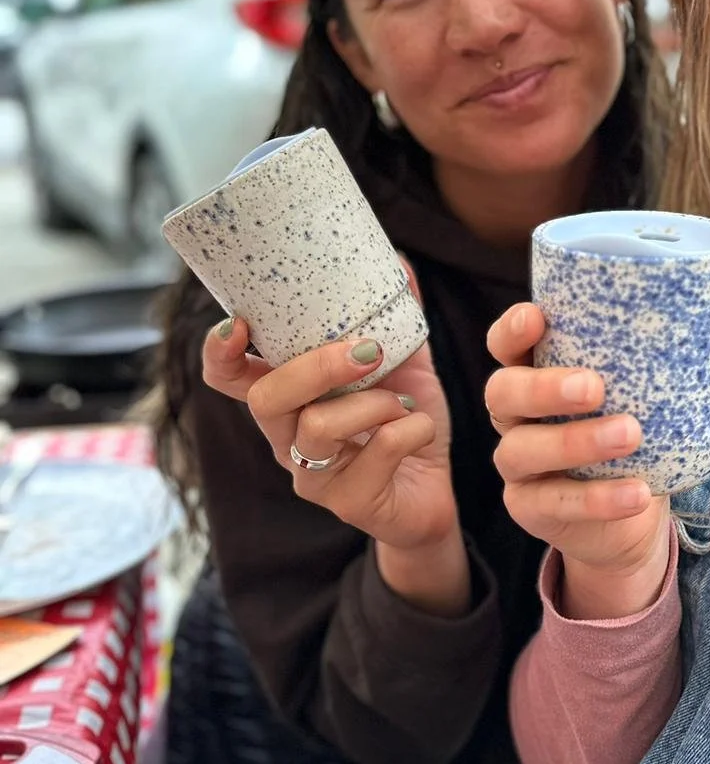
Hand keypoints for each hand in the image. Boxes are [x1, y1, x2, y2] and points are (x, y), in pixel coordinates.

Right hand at [203, 321, 469, 614]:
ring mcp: (314, 477)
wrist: (435, 490)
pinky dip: (410, 429)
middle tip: (366, 350)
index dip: (219, 353)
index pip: (229, 379)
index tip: (236, 323)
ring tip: (401, 401)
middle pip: (267, 400)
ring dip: (370, 402)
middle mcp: (288, 439)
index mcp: (290, 400)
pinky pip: (376, 455)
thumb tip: (397, 260)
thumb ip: (394, 318)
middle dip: (316, 367)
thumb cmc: (404, 424)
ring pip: (316, 429)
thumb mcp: (403, 364)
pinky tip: (419, 427)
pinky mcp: (351, 503)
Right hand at [484, 301, 709, 619]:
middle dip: (543, 387)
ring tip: (631, 435)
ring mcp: (519, 464)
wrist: (629, 513)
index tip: (538, 316)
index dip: (512, 330)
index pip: (505, 345)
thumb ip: (695, 351)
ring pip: (521, 450)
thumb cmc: (637, 430)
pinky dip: (597, 499)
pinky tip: (637, 494)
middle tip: (596, 386)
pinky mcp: (530, 508)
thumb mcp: (660, 391)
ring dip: (575, 442)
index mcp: (537, 371)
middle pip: (502, 392)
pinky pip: (556, 503)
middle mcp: (515, 415)